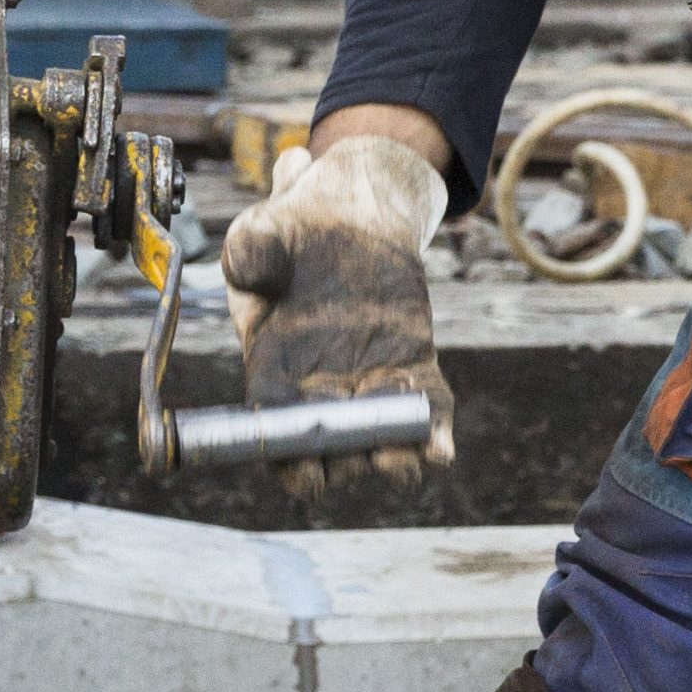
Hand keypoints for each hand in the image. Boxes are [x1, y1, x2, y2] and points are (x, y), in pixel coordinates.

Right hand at [218, 130, 458, 493]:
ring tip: (401, 463)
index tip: (307, 476)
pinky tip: (441, 450)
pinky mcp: (410, 364)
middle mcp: (319, 388)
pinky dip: (433, 429)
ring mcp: (368, 381)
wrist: (348, 215)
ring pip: (379, 435)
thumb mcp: (262, 233)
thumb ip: (250, 253)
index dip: (290, 459)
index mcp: (272, 368)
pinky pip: (423, 404)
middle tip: (357, 461)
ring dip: (391, 457)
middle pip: (332, 445)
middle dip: (345, 462)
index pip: (277, 428)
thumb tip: (250, 270)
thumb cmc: (292, 231)